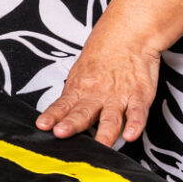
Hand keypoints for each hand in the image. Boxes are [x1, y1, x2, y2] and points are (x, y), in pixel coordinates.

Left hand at [35, 41, 161, 147]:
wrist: (127, 36)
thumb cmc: (102, 56)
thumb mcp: (80, 74)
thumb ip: (74, 97)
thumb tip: (59, 116)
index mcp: (80, 89)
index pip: (63, 105)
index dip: (53, 115)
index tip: (43, 125)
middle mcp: (97, 94)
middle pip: (83, 113)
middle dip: (72, 124)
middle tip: (62, 134)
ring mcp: (118, 96)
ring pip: (111, 117)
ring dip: (105, 132)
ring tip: (100, 145)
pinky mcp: (139, 96)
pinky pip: (137, 112)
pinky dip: (135, 124)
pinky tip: (131, 135)